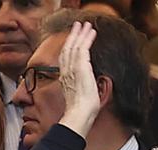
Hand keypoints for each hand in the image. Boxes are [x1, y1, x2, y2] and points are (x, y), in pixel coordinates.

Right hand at [56, 22, 100, 138]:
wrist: (79, 116)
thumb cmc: (80, 113)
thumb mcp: (79, 99)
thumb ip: (80, 91)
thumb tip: (86, 91)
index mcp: (65, 80)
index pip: (66, 59)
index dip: (69, 48)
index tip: (73, 40)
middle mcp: (66, 72)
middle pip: (67, 49)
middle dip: (72, 36)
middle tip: (77, 26)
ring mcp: (73, 69)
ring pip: (75, 46)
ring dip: (80, 34)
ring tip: (85, 25)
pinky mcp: (81, 68)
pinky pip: (83, 48)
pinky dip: (87, 39)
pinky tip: (91, 32)